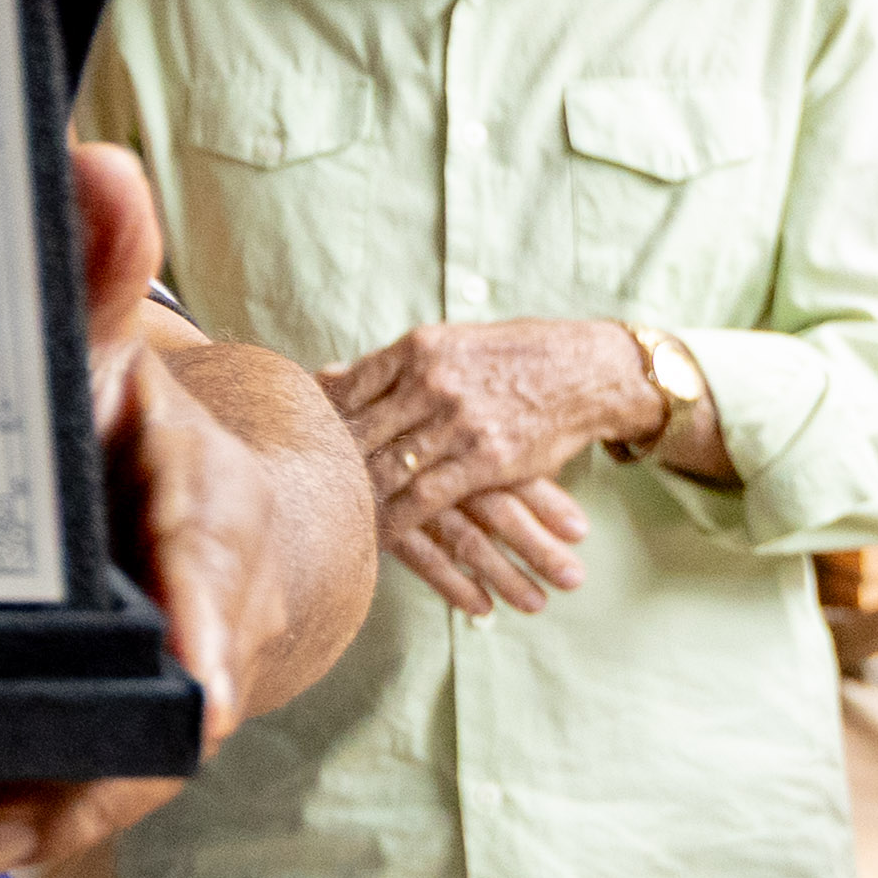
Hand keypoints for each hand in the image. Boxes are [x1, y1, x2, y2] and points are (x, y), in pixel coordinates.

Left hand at [0, 140, 252, 872]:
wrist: (222, 541)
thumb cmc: (154, 449)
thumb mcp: (127, 364)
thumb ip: (104, 278)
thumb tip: (96, 164)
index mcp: (207, 542)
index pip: (217, 590)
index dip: (207, 636)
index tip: (200, 687)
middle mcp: (173, 650)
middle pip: (129, 731)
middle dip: (58, 783)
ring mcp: (113, 710)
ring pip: (44, 775)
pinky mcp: (51, 743)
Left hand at [326, 317, 642, 616]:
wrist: (587, 371)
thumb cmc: (511, 356)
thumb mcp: (446, 343)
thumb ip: (386, 365)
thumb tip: (323, 377)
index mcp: (418, 349)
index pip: (347, 389)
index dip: (315, 420)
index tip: (291, 442)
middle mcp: (433, 382)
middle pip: (359, 430)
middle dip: (326, 462)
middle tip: (296, 488)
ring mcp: (458, 422)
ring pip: (386, 466)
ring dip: (354, 495)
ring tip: (325, 515)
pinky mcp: (485, 461)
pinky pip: (424, 499)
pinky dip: (394, 519)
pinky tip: (373, 534)